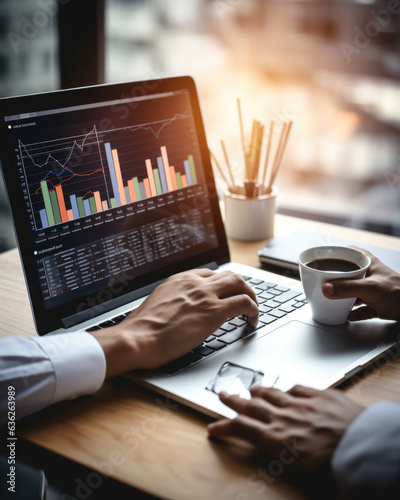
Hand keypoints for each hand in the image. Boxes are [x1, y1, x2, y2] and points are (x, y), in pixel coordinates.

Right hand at [91, 269, 258, 377]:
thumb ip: (172, 303)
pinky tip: (252, 321)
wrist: (137, 339)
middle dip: (241, 287)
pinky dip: (254, 311)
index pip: (209, 274)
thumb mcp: (156, 305)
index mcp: (178, 280)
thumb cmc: (141, 330)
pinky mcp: (214, 312)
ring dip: (251, 296)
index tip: (225, 295)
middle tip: (245, 299)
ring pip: (240, 284)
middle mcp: (194, 283)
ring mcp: (205, 295)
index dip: (221, 285)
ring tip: (253, 309)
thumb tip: (178, 313)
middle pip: (228, 275)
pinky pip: (244, 303)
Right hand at [208, 385, 363, 468]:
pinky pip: (298, 388)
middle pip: (252, 406)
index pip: (242, 428)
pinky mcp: (320, 396)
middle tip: (223, 395)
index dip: (224, 427)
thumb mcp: (300, 469)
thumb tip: (273, 447)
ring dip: (259, 391)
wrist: (363, 446)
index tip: (213, 427)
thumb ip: (281, 451)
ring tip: (251, 389)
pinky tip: (287, 389)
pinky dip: (289, 389)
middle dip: (234, 400)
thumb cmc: (336, 465)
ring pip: (273, 393)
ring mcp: (302, 404)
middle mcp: (285, 418)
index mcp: (277, 439)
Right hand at [322, 249, 399, 321]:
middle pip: (345, 275)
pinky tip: (345, 315)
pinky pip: (359, 308)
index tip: (317, 261)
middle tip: (320, 285)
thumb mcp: (370, 287)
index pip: (345, 253)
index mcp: (367, 262)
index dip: (331, 256)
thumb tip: (326, 288)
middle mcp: (368, 274)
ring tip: (329, 301)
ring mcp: (371, 290)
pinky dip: (351, 312)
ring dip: (341, 298)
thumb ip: (347, 288)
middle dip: (332, 281)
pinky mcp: (376, 304)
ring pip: (351, 292)